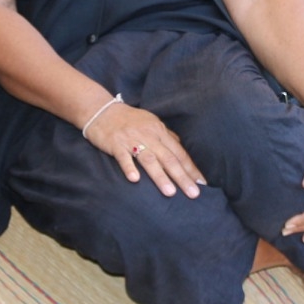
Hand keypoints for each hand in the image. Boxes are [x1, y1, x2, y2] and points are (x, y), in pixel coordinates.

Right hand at [85, 101, 205, 198]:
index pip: (179, 153)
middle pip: (168, 158)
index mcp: (159, 131)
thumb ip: (166, 137)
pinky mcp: (115, 143)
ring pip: (149, 159)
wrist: (101, 109)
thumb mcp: (151, 124)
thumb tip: (182, 150)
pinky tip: (135, 180)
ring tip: (170, 193)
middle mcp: (149, 135)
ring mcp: (132, 139)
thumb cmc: (129, 120)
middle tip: (194, 194)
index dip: (191, 169)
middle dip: (182, 177)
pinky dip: (129, 167)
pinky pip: (123, 156)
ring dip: (160, 176)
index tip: (202, 184)